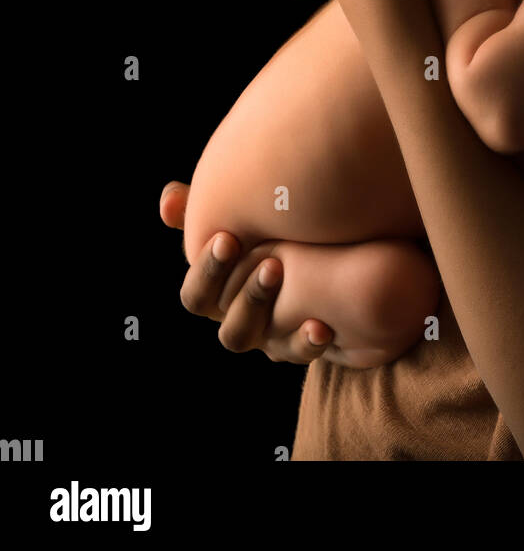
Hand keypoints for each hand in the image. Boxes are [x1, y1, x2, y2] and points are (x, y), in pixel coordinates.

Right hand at [159, 181, 334, 362]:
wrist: (314, 255)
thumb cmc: (261, 231)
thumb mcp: (232, 216)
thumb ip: (197, 208)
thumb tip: (168, 201)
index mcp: (216, 297)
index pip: (197, 297)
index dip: (208, 272)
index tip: (228, 238)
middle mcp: (238, 322)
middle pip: (231, 328)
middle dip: (249, 294)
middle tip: (271, 263)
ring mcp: (269, 339)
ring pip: (262, 343)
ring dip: (274, 317)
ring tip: (294, 284)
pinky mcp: (300, 344)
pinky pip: (301, 353)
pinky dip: (308, 342)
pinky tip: (323, 327)